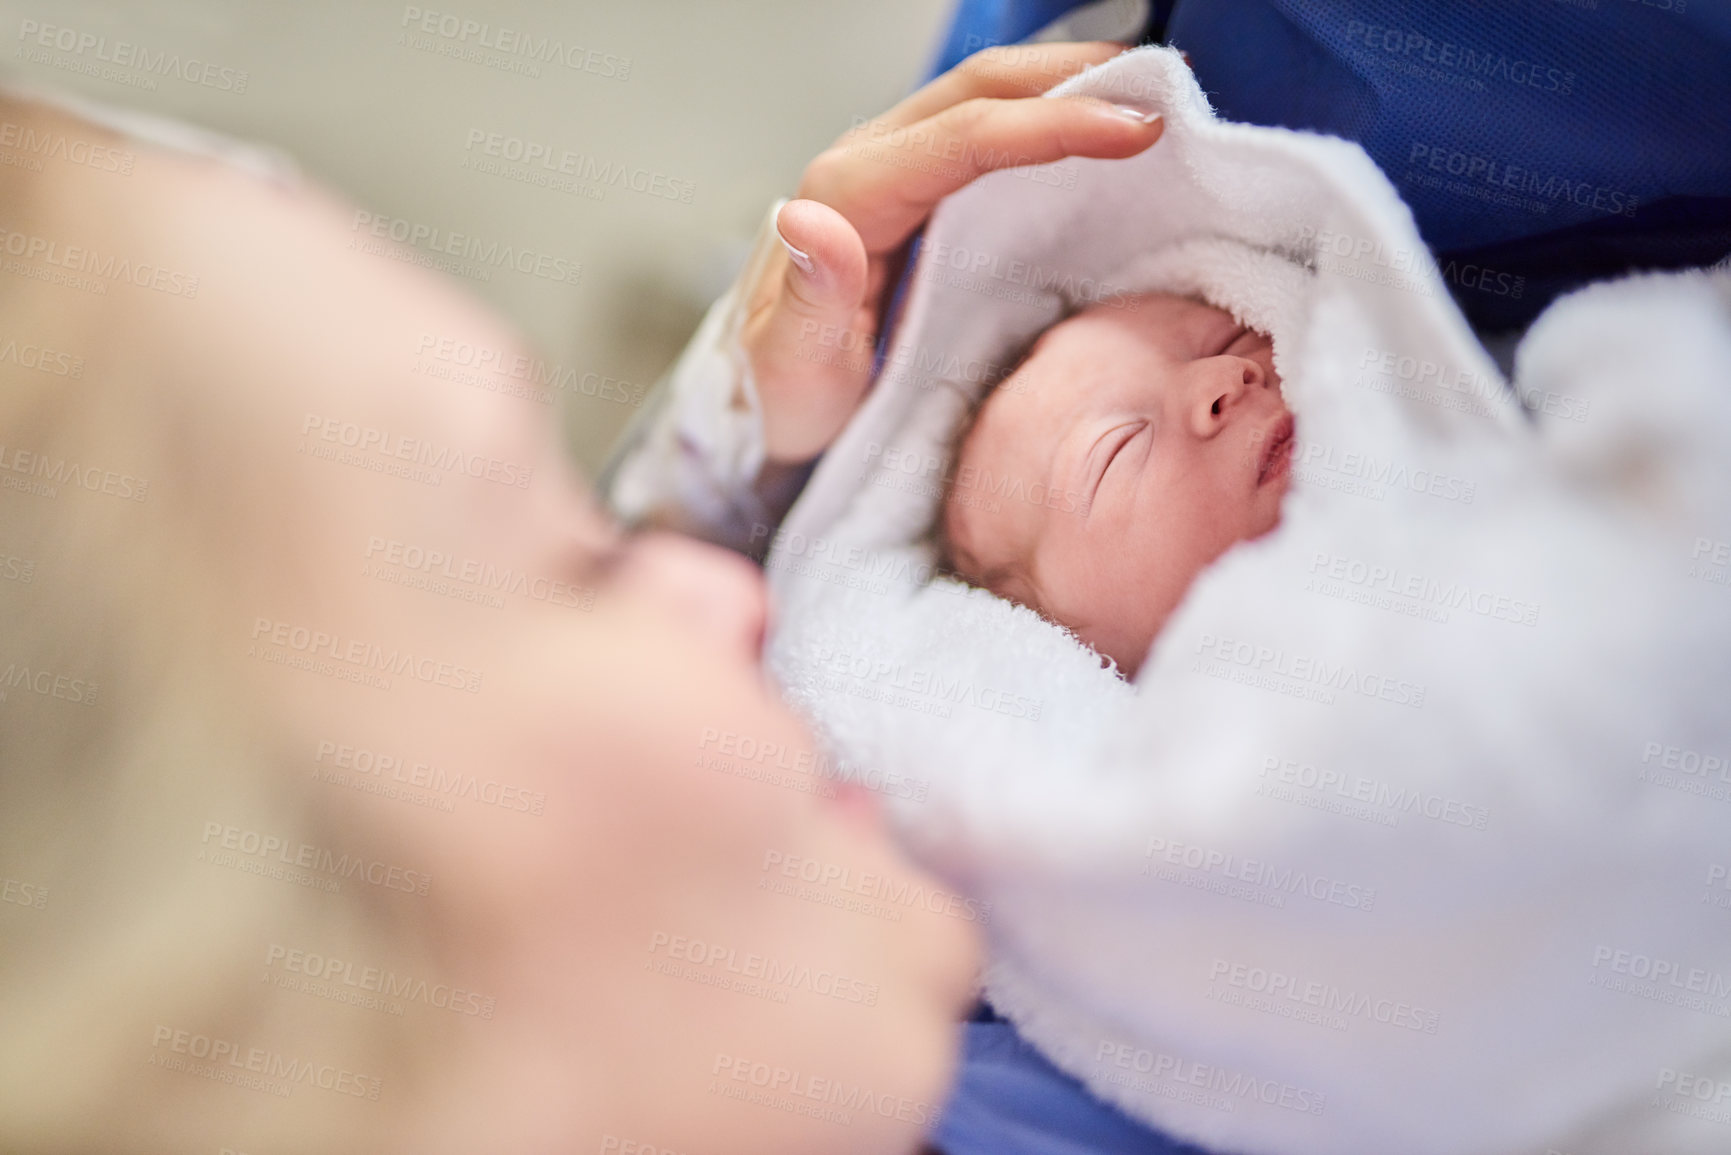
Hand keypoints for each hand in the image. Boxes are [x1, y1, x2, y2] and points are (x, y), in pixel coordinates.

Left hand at [743, 42, 1165, 463]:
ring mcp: (892, 172)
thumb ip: (808, 296)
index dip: (1054, 123)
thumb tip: (810, 218)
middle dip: (1076, 81)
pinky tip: (1094, 133)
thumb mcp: (791, 367)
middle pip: (980, 89)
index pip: (965, 136)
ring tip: (1149, 99)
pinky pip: (984, 134)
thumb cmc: (781, 397)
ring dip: (1066, 88)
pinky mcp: (914, 193)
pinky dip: (1046, 120)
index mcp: (846, 195)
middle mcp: (867, 164)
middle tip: (1167, 97)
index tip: (1136, 128)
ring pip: (985, 98)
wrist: (762, 410)